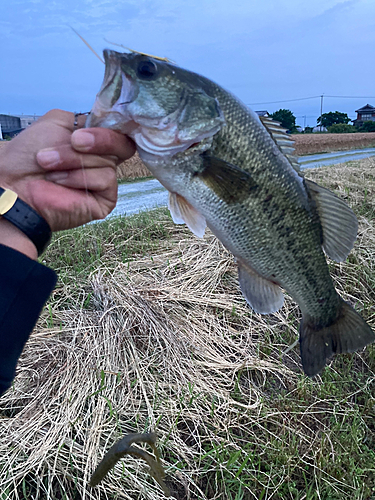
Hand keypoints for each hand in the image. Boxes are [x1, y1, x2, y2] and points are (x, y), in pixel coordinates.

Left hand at [0, 109, 134, 232]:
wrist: (15, 183)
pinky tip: (60, 182)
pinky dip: (80, 177)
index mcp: (96, 142)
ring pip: (109, 163)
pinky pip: (106, 180)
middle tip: (74, 141)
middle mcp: (103, 161)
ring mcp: (104, 181)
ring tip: (50, 166)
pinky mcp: (105, 200)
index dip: (112, 128)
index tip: (94, 127)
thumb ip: (86, 119)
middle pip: (120, 144)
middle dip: (95, 140)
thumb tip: (109, 124)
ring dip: (75, 160)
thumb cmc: (28, 156)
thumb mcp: (58, 122)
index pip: (121, 132)